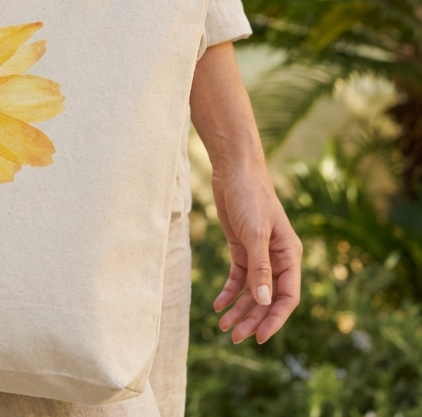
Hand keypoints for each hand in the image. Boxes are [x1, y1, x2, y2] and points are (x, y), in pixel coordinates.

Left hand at [211, 165, 302, 343]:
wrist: (234, 171)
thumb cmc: (251, 198)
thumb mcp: (256, 233)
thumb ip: (260, 267)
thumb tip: (265, 302)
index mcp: (289, 256)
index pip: (287, 297)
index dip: (275, 319)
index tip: (259, 337)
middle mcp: (276, 259)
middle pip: (267, 299)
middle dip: (253, 318)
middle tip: (234, 337)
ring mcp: (258, 255)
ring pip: (252, 292)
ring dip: (239, 309)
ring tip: (223, 326)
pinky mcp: (241, 249)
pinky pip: (238, 278)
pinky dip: (229, 292)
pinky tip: (218, 304)